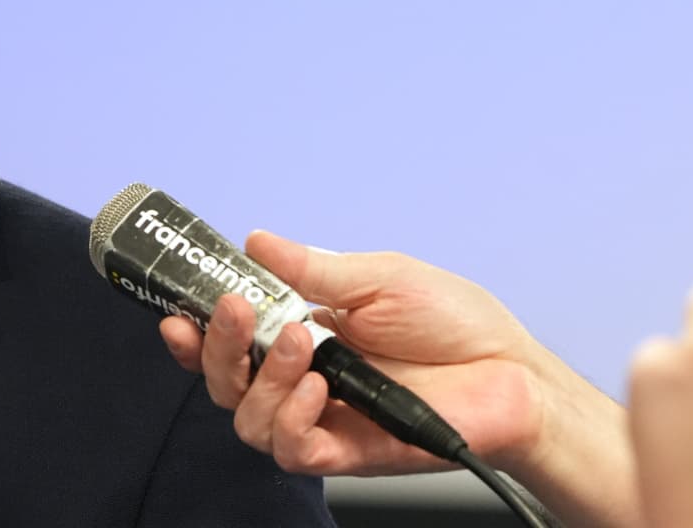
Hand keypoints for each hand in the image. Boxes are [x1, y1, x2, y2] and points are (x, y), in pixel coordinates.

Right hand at [160, 232, 638, 527]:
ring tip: (303, 345)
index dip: (196, 331)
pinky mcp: (347, 452)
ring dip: (262, 379)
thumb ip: (313, 268)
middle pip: (224, 381)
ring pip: (248, 419)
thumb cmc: (458, 325)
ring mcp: (322, 417)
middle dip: (217, 348)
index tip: (180, 311)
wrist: (512, 373)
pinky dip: (291, 419)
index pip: (232, 339)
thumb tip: (257, 242)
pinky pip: (292, 451)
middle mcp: (304, 378)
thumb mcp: (380, 276)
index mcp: (305, 332)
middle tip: (238, 313)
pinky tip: (314, 391)